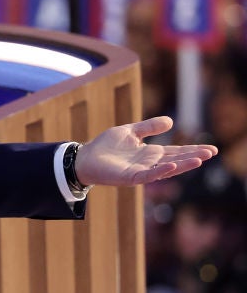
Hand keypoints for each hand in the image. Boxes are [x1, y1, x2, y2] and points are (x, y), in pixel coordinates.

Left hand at [75, 116, 217, 186]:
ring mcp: (142, 171)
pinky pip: (149, 175)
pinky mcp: (131, 177)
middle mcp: (149, 163)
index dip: (193, 149)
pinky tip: (172, 166)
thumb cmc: (106, 146)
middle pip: (176, 160)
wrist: (86, 158)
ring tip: (200, 160)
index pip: (176, 152)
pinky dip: (161, 171)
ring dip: (183, 165)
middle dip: (194, 156)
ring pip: (167, 169)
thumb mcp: (130, 131)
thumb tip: (171, 121)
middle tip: (212, 152)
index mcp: (150, 153)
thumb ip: (149, 127)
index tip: (211, 148)